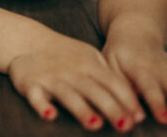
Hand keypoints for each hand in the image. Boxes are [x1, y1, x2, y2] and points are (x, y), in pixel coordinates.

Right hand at [8, 36, 143, 131]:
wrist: (27, 40)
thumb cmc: (64, 55)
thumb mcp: (89, 57)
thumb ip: (108, 76)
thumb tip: (134, 101)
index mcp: (88, 64)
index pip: (111, 82)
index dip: (126, 99)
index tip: (139, 117)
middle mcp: (71, 71)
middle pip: (93, 90)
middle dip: (110, 107)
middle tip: (125, 126)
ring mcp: (51, 77)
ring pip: (67, 94)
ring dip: (81, 109)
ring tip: (95, 125)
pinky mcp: (30, 84)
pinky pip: (36, 96)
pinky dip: (41, 105)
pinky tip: (50, 115)